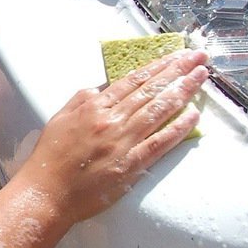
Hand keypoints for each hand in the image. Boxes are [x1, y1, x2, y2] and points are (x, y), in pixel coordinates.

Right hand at [21, 48, 208, 224]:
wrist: (47, 192)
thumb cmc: (49, 158)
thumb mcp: (59, 118)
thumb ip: (81, 100)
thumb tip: (100, 89)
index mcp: (93, 107)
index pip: (132, 80)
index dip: (157, 65)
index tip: (175, 55)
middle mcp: (111, 121)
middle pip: (151, 90)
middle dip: (178, 70)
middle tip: (198, 57)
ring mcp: (123, 142)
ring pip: (159, 110)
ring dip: (183, 90)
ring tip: (201, 76)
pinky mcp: (130, 165)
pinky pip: (160, 142)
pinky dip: (179, 128)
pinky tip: (194, 114)